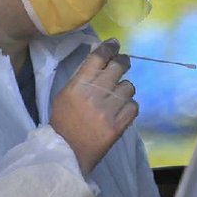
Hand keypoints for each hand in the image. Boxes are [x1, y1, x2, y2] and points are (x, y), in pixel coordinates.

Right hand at [49, 38, 138, 175]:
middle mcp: (95, 94)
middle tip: (123, 62)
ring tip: (118, 94)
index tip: (114, 44)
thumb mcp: (65, 95)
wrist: (67, 152)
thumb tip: (99, 62)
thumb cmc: (63, 122)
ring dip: (124, 89)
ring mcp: (109, 110)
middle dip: (122, 61)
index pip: (98, 58)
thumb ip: (82, 79)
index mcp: (78, 85)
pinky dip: (129, 105)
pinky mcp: (119, 125)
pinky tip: (122, 108)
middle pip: (117, 67)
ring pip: (128, 87)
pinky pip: (133, 106)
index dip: (109, 48)